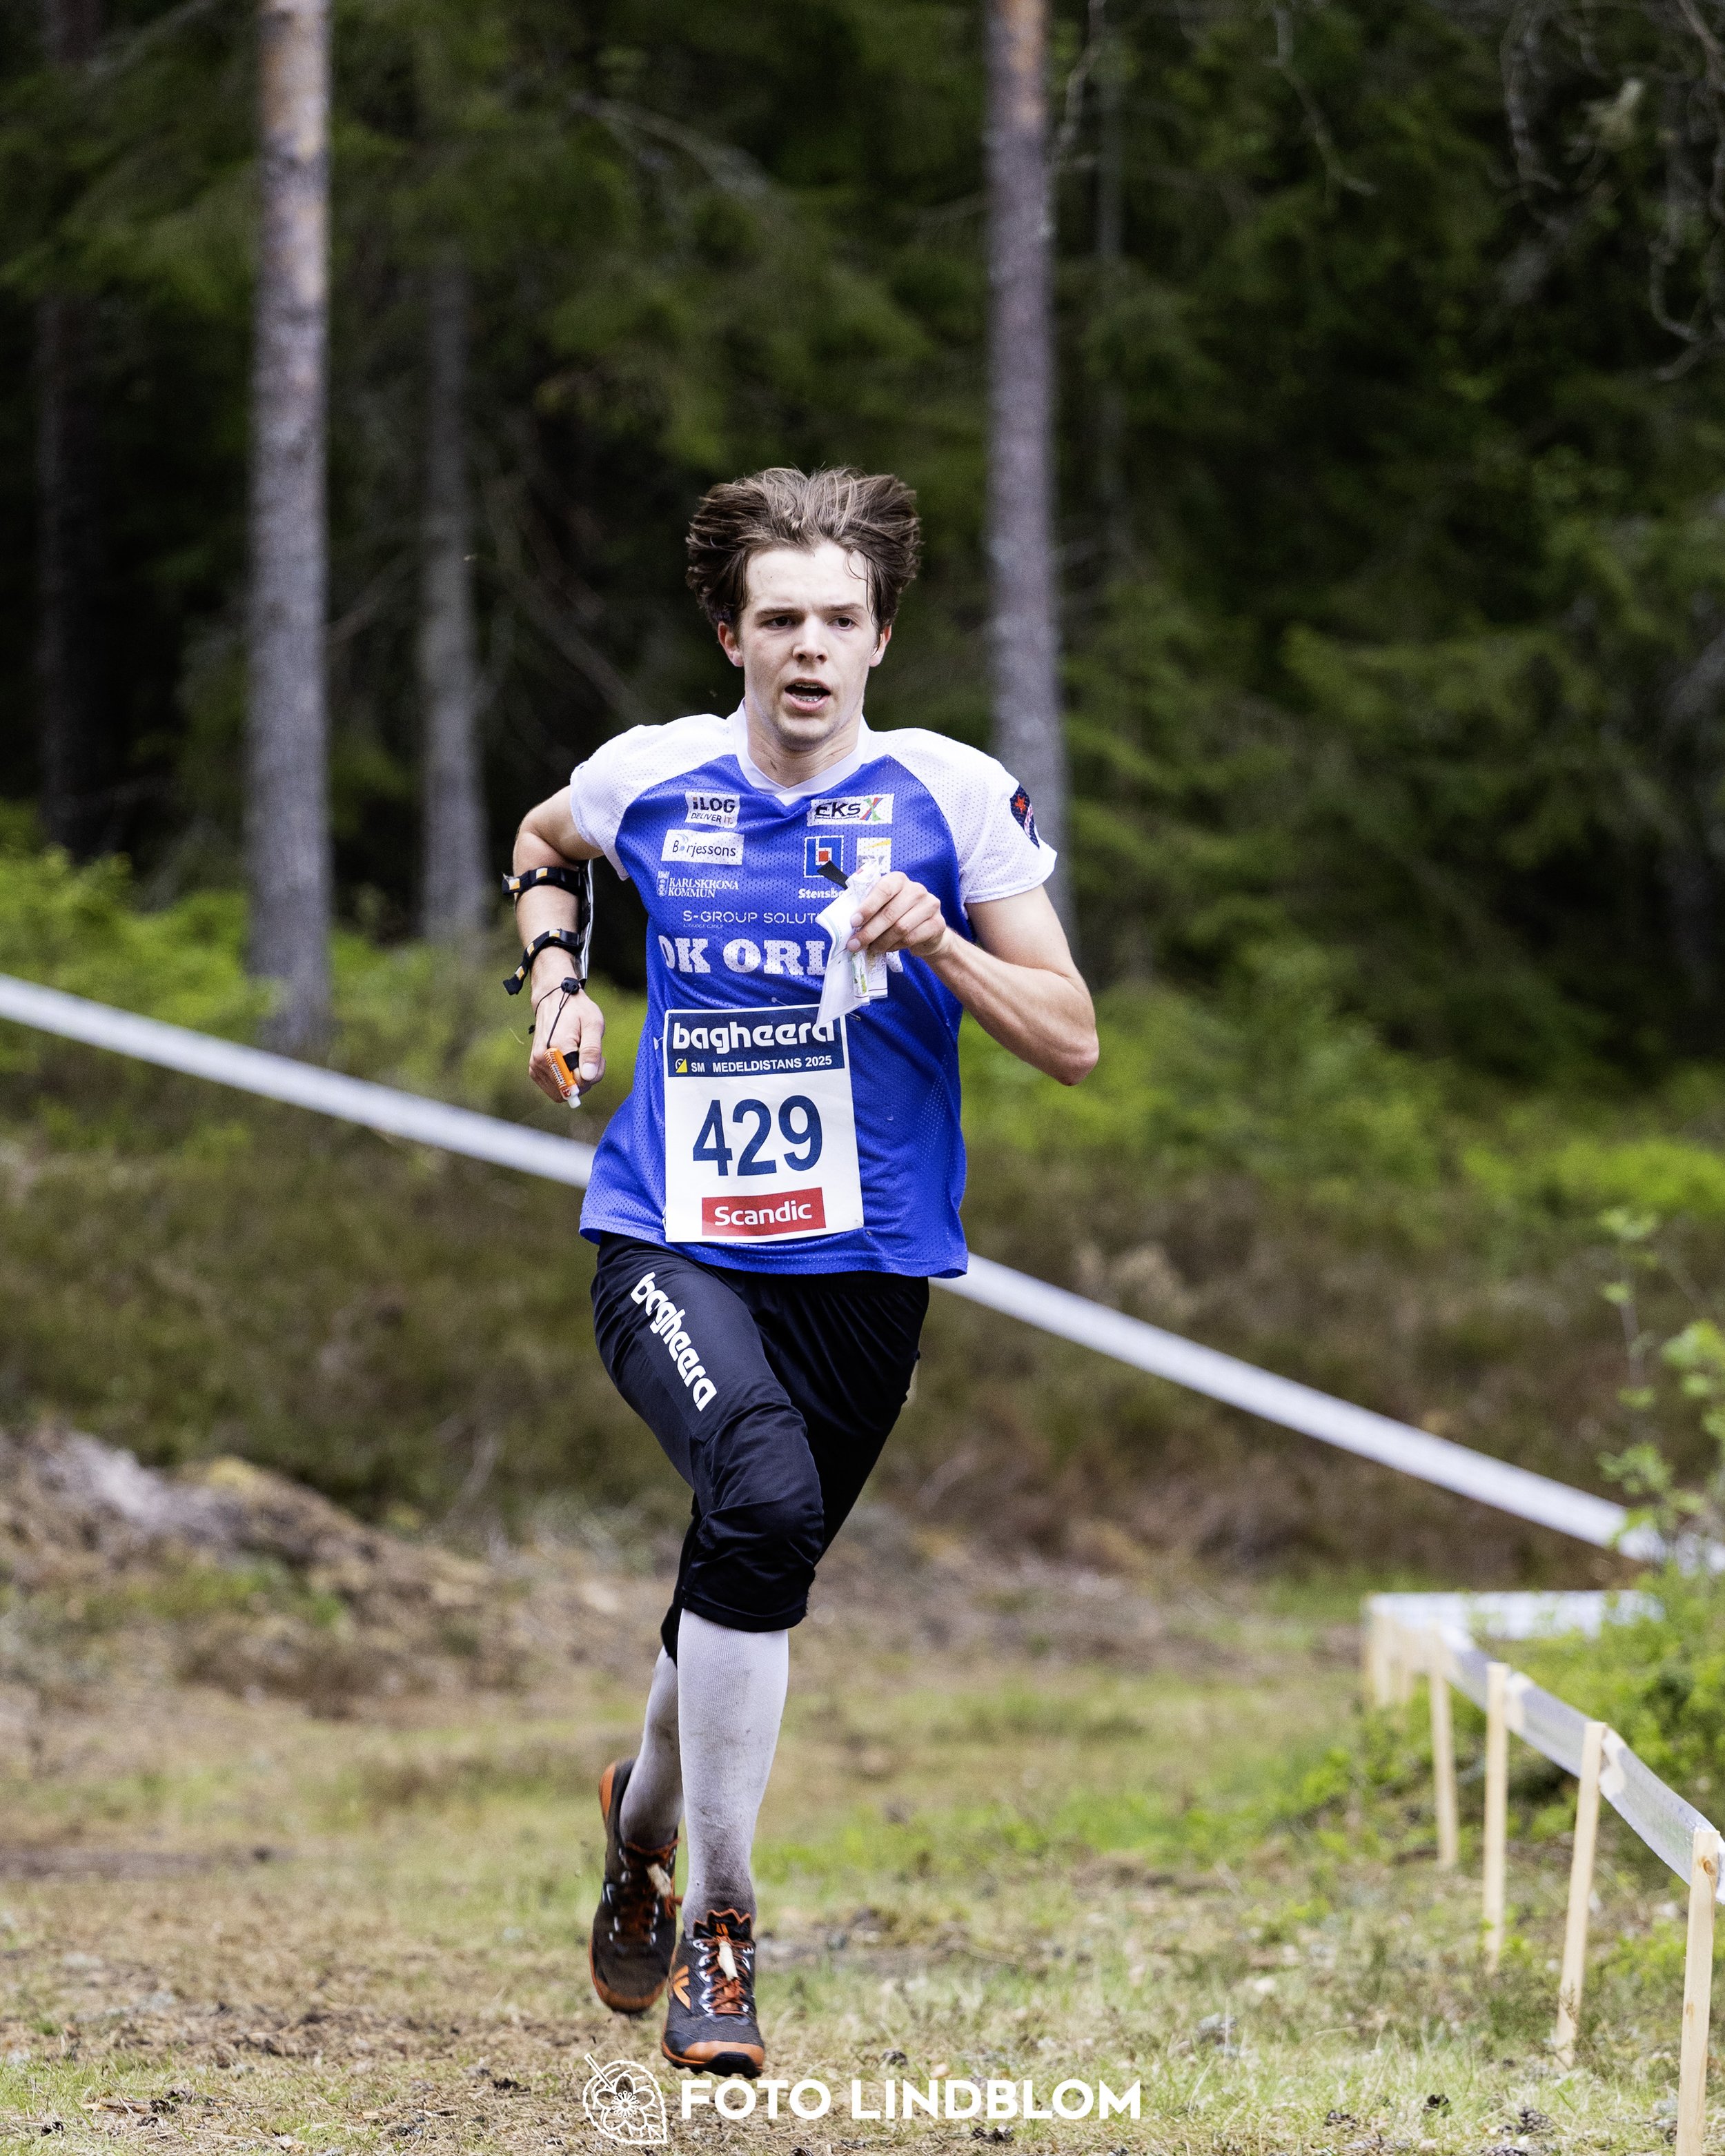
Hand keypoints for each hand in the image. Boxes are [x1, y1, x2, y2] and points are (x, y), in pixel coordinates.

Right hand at [528, 982, 605, 1104]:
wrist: (554, 1000)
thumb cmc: (576, 1010)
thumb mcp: (592, 1024)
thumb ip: (592, 1051)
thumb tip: (588, 1077)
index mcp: (556, 1048)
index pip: (578, 1083)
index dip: (593, 1075)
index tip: (599, 1059)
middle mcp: (541, 1060)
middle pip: (570, 1091)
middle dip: (586, 1080)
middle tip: (592, 1058)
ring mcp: (535, 1066)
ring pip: (562, 1093)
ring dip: (576, 1081)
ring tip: (581, 1058)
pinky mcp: (534, 1069)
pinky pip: (554, 1089)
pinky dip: (566, 1081)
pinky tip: (571, 1063)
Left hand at [847, 870, 949, 961]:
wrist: (927, 929)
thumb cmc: (899, 915)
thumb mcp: (883, 905)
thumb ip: (868, 906)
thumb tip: (846, 922)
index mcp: (899, 880)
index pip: (883, 890)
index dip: (867, 907)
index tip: (854, 922)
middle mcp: (916, 890)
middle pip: (890, 913)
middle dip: (869, 931)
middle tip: (855, 944)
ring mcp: (929, 906)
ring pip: (900, 928)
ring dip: (881, 941)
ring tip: (870, 948)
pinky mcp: (937, 924)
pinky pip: (911, 939)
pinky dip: (895, 946)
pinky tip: (887, 948)